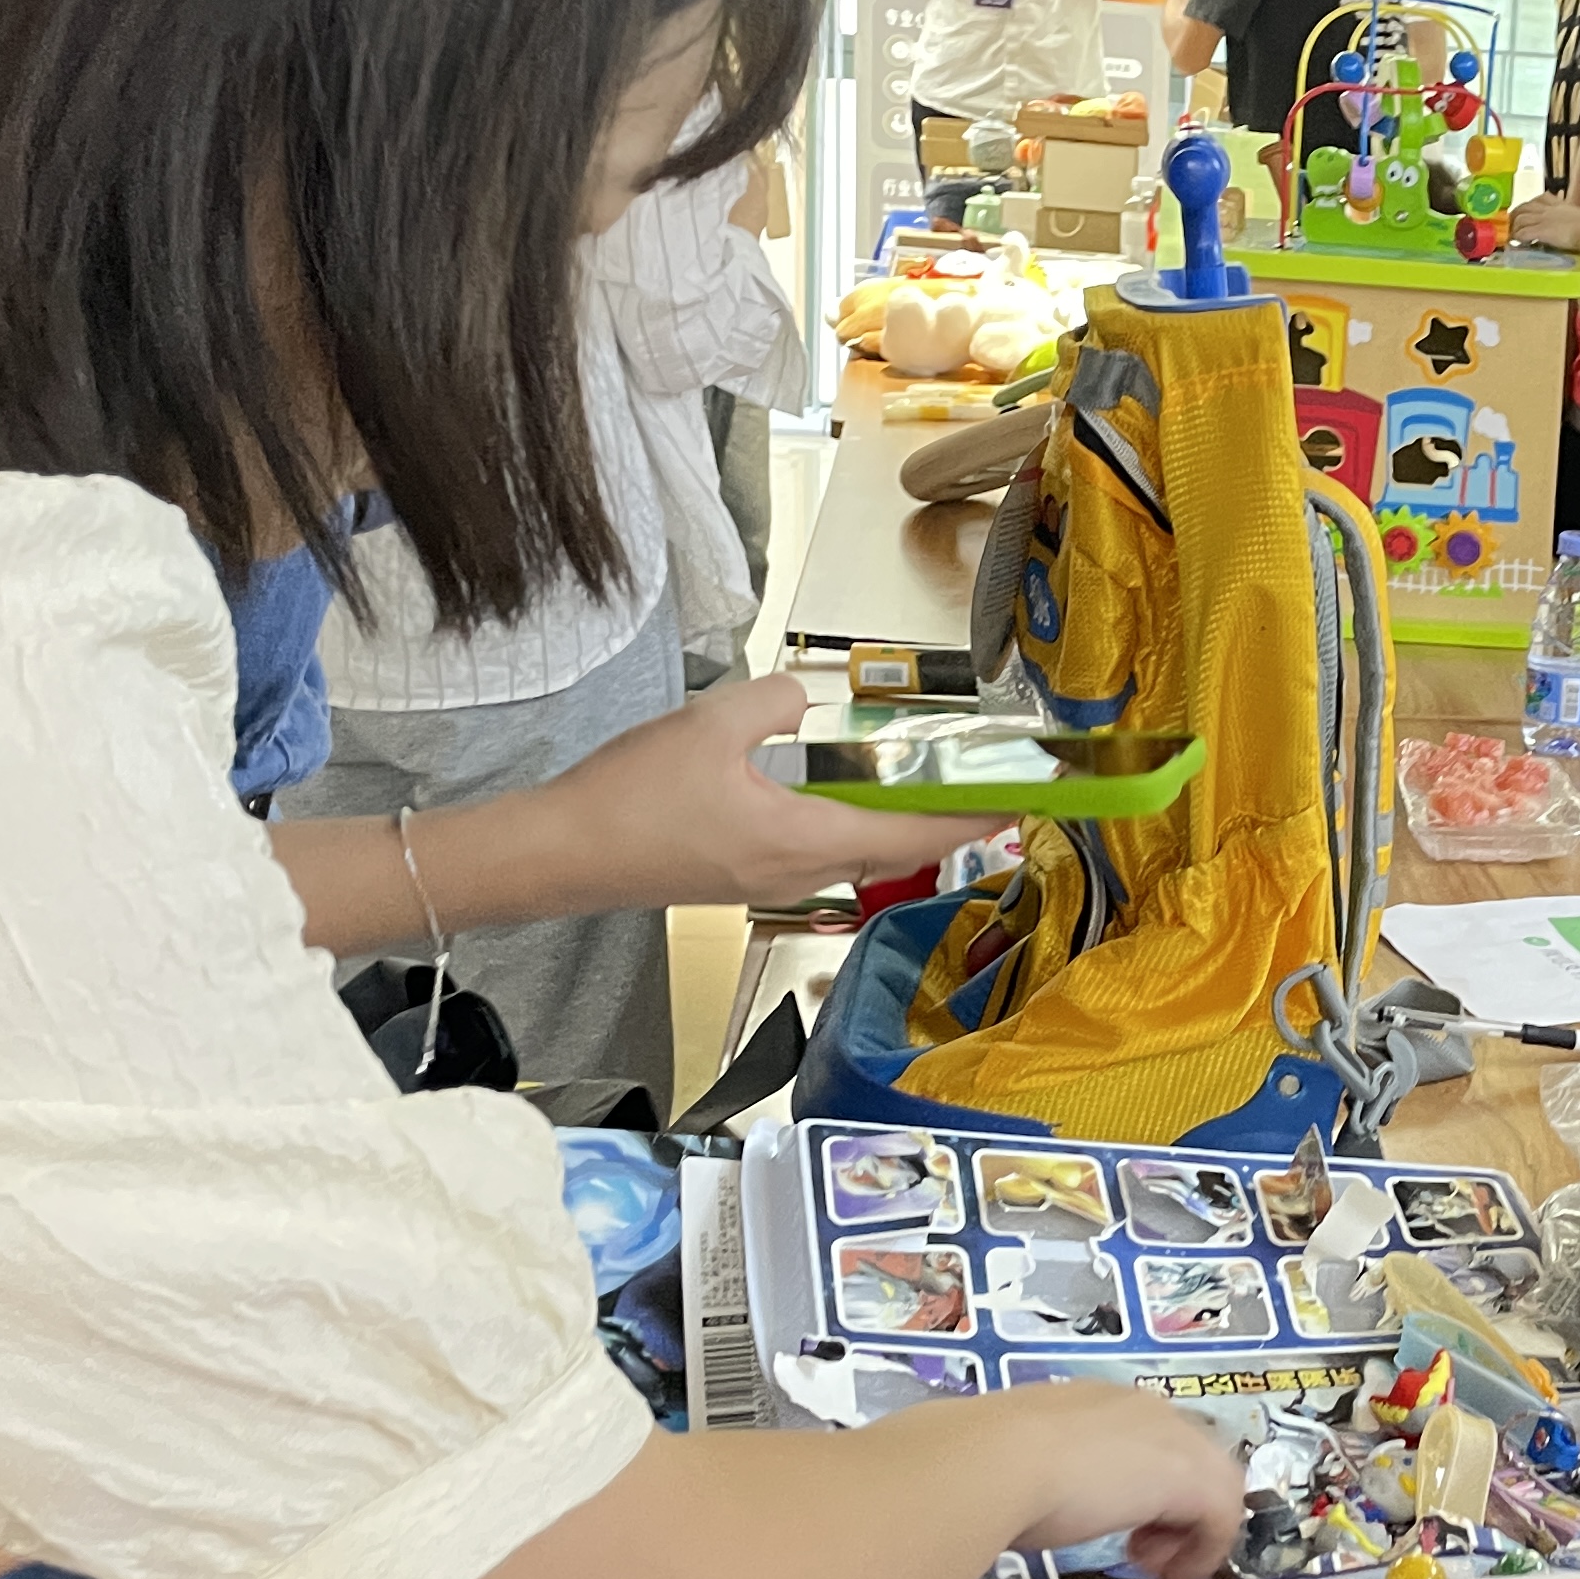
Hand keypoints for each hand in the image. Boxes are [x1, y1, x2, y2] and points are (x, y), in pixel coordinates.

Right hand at [523, 675, 1007, 911]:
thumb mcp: (710, 723)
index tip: (1020, 802)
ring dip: (898, 824)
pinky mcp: (740, 876)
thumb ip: (772, 701)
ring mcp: (769, 881)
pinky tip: (844, 796)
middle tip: (989, 790)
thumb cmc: (627, 800)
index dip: (974, 818)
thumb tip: (800, 697)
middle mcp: (796, 872)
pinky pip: (818, 851)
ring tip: (929, 788)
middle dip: (947, 822)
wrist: (559, 855)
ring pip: (857, 852)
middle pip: (895, 849)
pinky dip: (850, 826)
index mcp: (802, 839)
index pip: (915, 834)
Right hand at [980, 1382, 1244, 1578]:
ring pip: (1215, 1483)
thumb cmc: (990, 1465)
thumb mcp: (1017, 1467)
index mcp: (1098, 1403)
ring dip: (1189, 1531)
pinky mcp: (1193, 1480)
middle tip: (1140, 1548)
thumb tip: (1026, 1502)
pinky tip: (1170, 1577)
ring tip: (1153, 1566)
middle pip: (1190, 1457)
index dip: (1140, 1485)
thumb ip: (1039, 1475)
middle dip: (1174, 1507)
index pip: (1143, 1440)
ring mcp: (1174, 1439)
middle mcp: (1143, 1410)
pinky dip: (1203, 1553)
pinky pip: (1223, 1518)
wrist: (997, 1461)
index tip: (1116, 1524)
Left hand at [1508, 193, 1579, 256]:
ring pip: (1520, 218)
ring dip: (1514, 227)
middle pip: (1524, 206)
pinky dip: (1517, 236)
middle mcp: (1548, 210)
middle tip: (1513, 224)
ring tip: (1513, 235)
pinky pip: (1523, 232)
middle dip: (1516, 214)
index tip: (1527, 210)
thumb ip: (1575, 221)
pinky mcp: (1540, 231)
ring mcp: (1543, 219)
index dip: (1531, 204)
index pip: (1541, 198)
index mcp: (1560, 205)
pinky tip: (1517, 242)